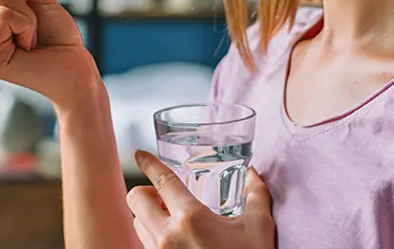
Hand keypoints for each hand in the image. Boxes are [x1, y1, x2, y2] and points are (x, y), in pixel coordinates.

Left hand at [127, 151, 274, 248]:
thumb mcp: (258, 228)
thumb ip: (256, 196)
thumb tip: (254, 174)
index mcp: (191, 218)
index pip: (161, 179)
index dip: (148, 162)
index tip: (140, 153)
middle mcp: (168, 236)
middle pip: (135, 199)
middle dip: (146, 191)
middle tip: (164, 195)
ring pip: (137, 223)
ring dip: (148, 215)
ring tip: (170, 219)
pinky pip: (144, 245)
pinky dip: (152, 236)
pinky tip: (173, 239)